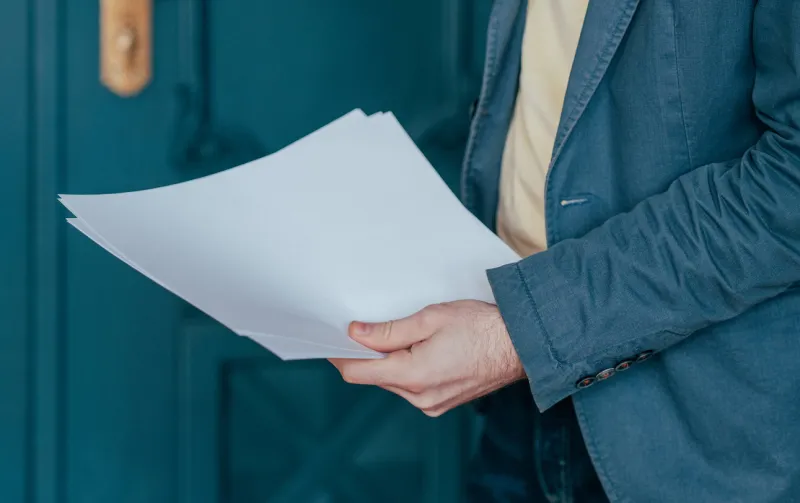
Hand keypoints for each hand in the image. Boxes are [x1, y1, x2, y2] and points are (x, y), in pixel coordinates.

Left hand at [329, 300, 525, 416]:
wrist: (521, 344)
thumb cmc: (481, 327)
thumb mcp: (430, 318)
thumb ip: (389, 331)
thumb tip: (356, 334)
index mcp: (414, 375)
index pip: (358, 373)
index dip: (340, 356)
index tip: (331, 339)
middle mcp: (420, 397)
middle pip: (375, 377)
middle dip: (366, 355)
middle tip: (364, 327)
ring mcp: (432, 404)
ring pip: (393, 382)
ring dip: (388, 362)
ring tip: (399, 336)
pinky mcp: (442, 403)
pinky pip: (411, 388)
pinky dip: (406, 370)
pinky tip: (418, 350)